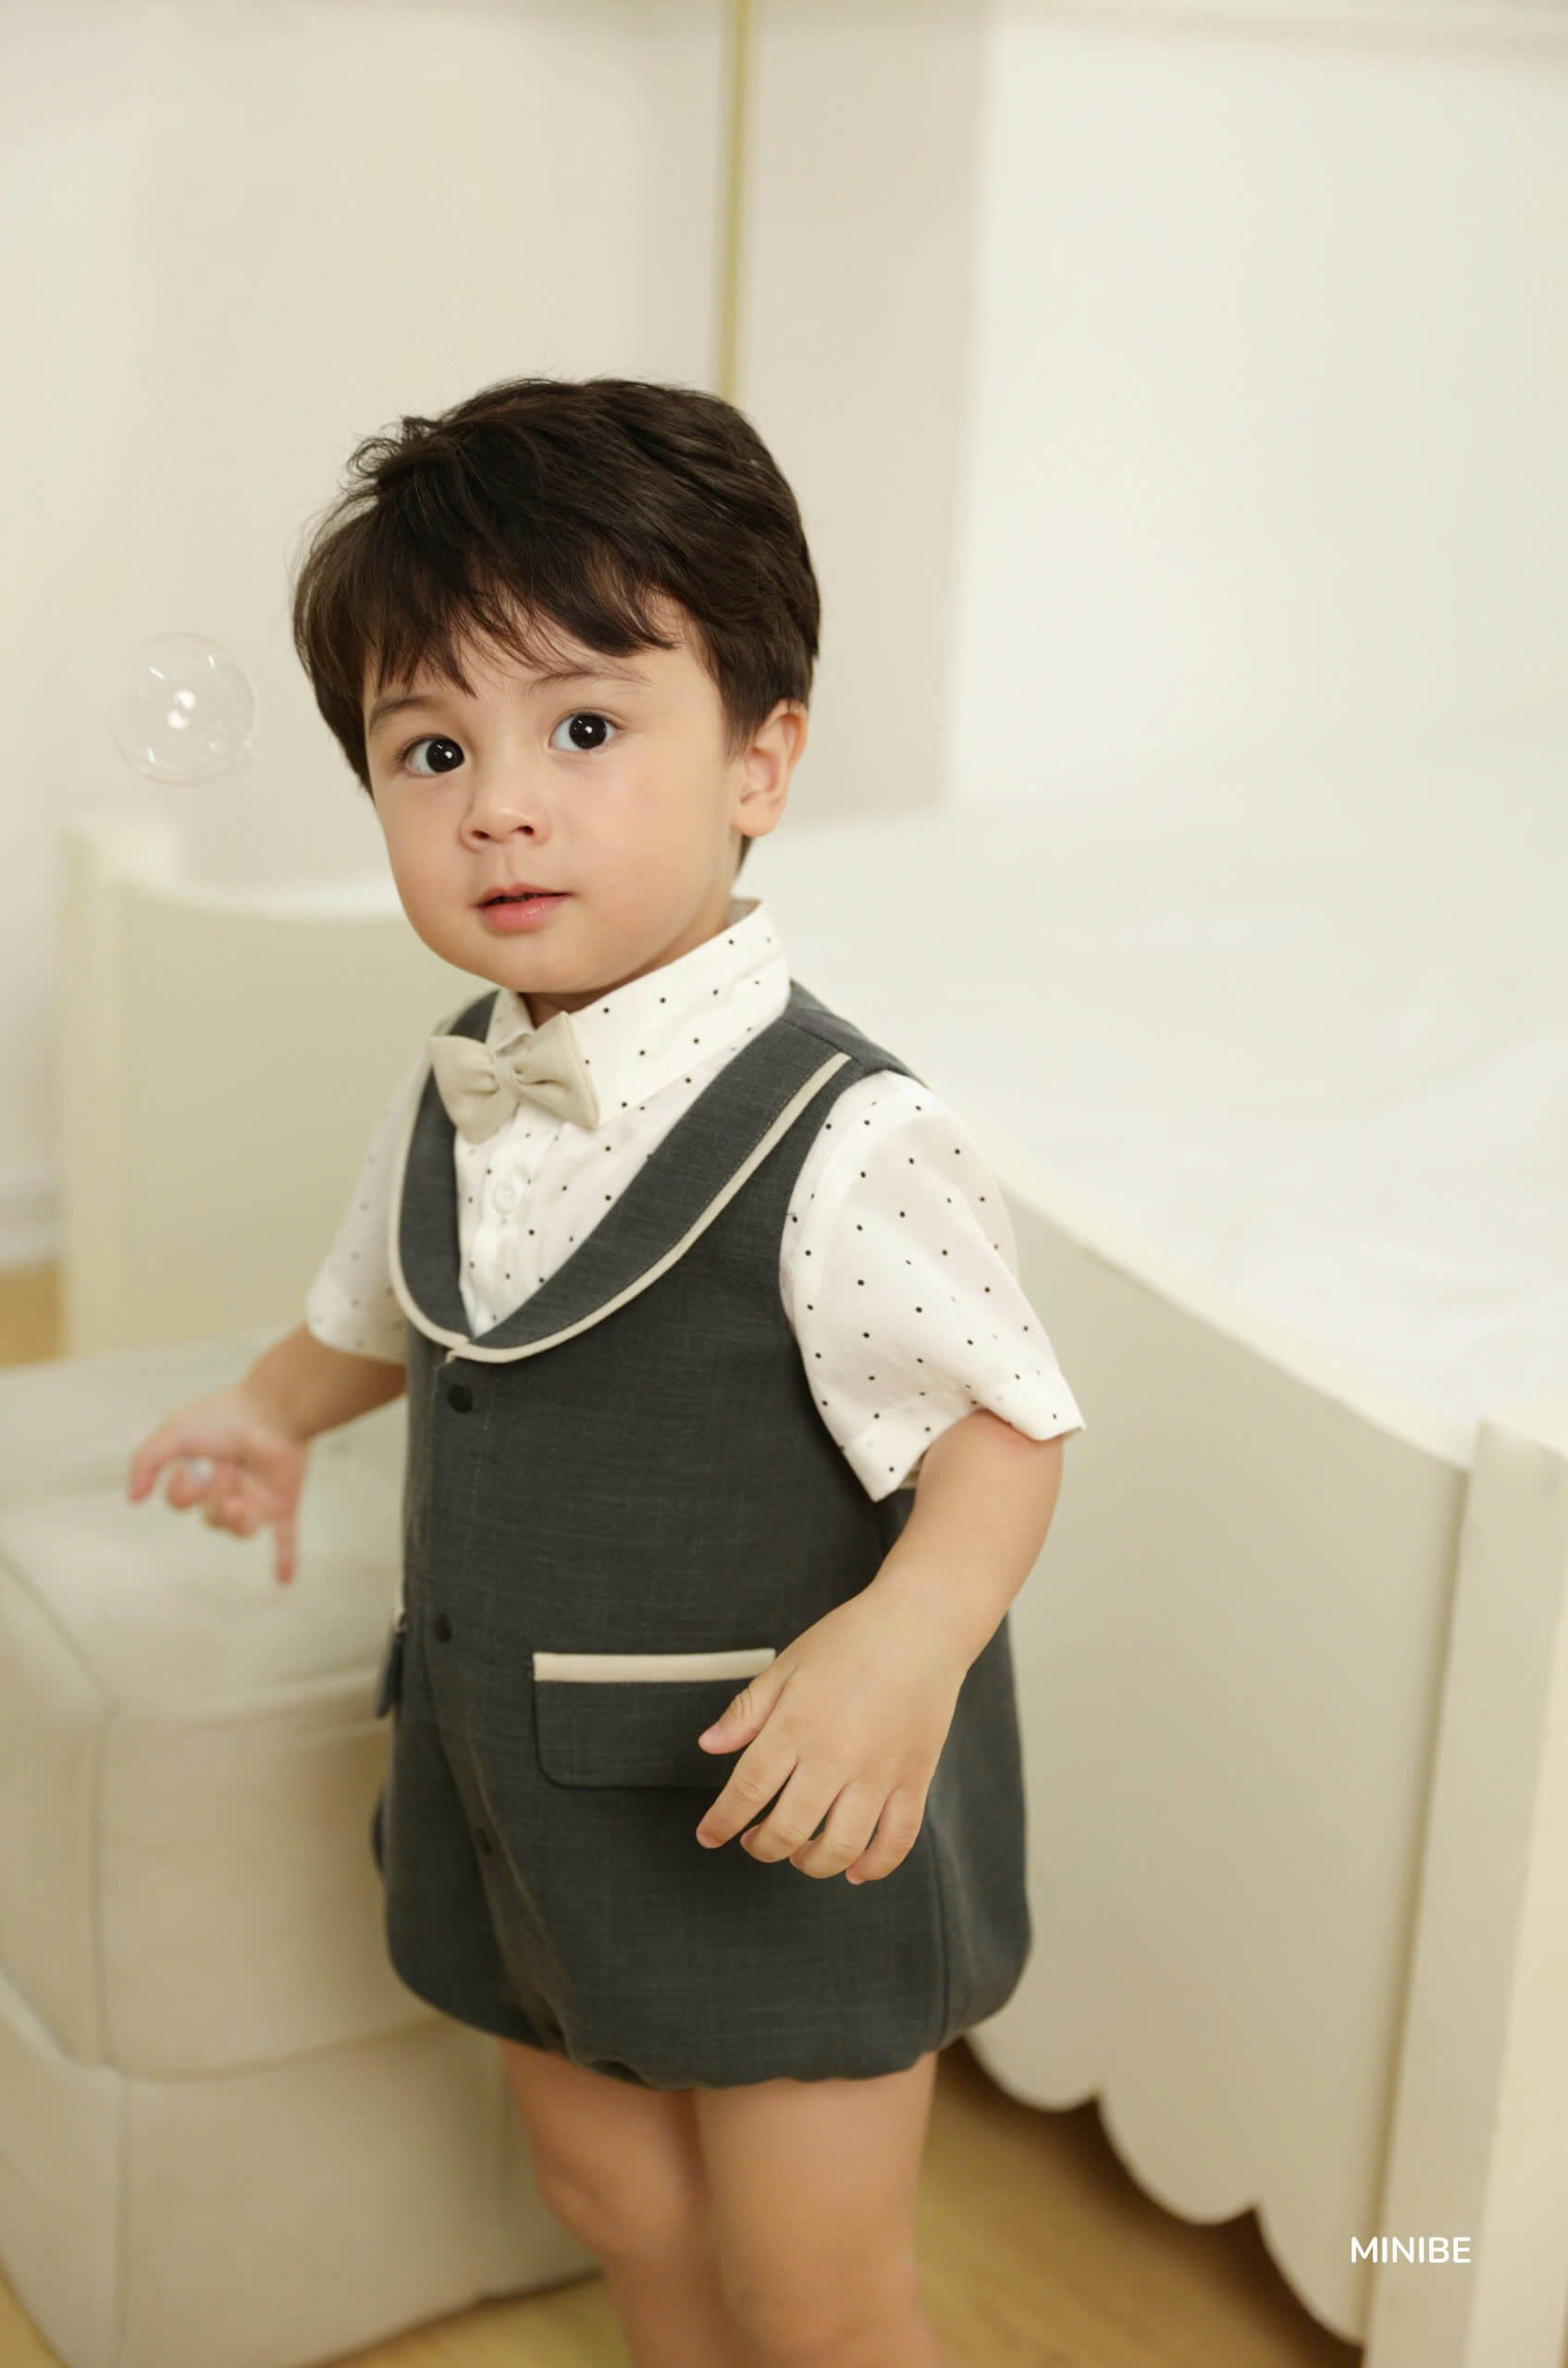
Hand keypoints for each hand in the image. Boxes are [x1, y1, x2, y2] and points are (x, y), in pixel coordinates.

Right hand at [127, 1382, 309, 1586]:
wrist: (274, 1412)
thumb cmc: (224, 1417)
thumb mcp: (173, 1433)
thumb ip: (146, 1462)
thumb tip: (132, 1500)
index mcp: (203, 1470)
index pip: (182, 1503)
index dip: (182, 1492)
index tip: (191, 1468)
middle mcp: (229, 1486)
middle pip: (210, 1519)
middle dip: (214, 1496)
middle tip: (228, 1468)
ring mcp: (257, 1497)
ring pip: (240, 1531)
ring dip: (238, 1518)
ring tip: (242, 1500)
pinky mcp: (284, 1503)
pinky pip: (285, 1536)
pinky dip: (285, 1557)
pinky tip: (285, 1580)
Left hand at [692, 1582, 965, 1883]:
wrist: (921, 1625)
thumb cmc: (852, 1639)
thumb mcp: (787, 1665)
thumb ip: (747, 1710)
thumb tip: (709, 1745)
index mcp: (796, 1725)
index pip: (747, 1790)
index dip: (722, 1821)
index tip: (709, 1836)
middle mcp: (835, 1756)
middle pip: (788, 1829)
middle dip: (762, 1847)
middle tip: (754, 1842)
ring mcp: (878, 1773)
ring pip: (840, 1847)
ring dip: (811, 1863)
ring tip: (801, 1853)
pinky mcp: (914, 1780)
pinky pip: (896, 1841)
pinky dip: (874, 1866)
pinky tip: (854, 1870)